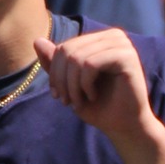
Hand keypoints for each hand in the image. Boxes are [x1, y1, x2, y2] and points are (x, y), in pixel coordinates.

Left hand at [33, 28, 156, 147]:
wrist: (124, 127)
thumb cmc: (99, 106)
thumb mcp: (70, 84)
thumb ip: (55, 63)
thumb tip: (37, 40)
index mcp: (101, 39)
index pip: (64, 47)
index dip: (55, 73)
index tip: (58, 96)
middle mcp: (114, 36)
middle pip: (69, 51)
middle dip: (62, 81)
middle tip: (67, 102)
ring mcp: (122, 44)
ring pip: (77, 58)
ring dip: (72, 86)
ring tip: (79, 102)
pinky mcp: (127, 56)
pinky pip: (90, 64)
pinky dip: (85, 85)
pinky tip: (92, 96)